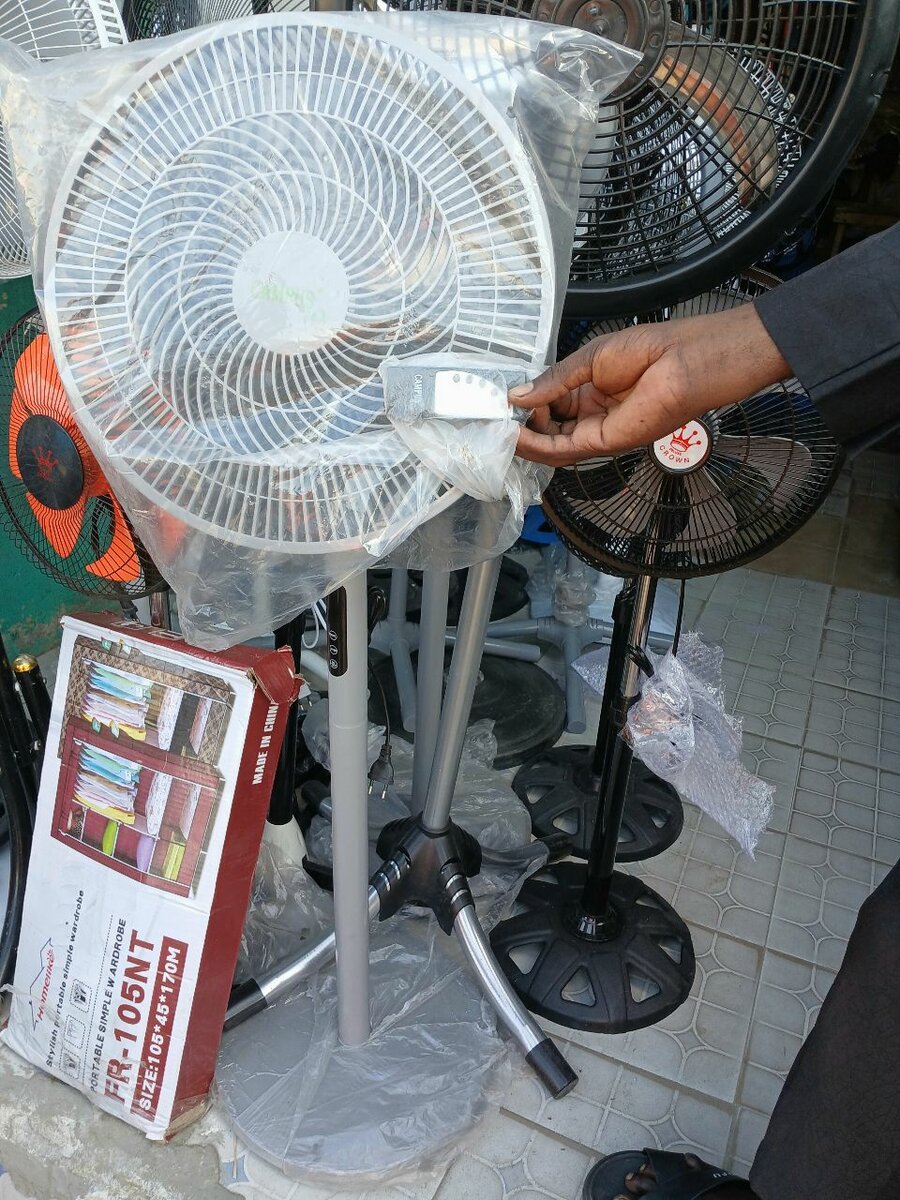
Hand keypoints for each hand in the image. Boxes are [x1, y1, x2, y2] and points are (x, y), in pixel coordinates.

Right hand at [510, 304, 790, 465]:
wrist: (687, 360)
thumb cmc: (652, 349)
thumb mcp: (590, 358)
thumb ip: (554, 380)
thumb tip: (518, 394)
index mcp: (593, 390)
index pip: (550, 406)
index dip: (527, 405)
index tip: (505, 399)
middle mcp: (595, 414)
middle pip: (549, 429)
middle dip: (522, 424)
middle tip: (497, 416)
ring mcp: (601, 431)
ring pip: (554, 445)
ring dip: (526, 439)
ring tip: (501, 428)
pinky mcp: (607, 442)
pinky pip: (566, 450)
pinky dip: (541, 446)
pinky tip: (519, 436)